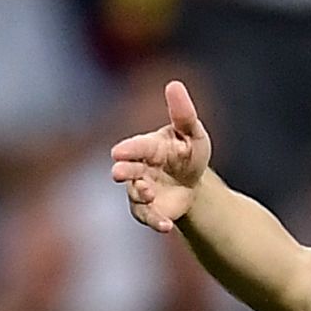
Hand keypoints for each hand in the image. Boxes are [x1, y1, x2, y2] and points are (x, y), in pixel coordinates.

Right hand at [110, 79, 213, 232]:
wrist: (192, 181)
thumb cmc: (188, 151)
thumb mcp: (192, 132)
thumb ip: (183, 113)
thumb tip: (174, 84)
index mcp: (148, 147)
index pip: (136, 147)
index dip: (128, 149)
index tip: (118, 152)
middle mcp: (139, 168)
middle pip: (127, 169)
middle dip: (123, 170)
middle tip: (118, 172)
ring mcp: (141, 189)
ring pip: (135, 194)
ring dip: (140, 195)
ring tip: (150, 195)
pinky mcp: (148, 209)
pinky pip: (147, 216)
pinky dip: (155, 221)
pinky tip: (166, 226)